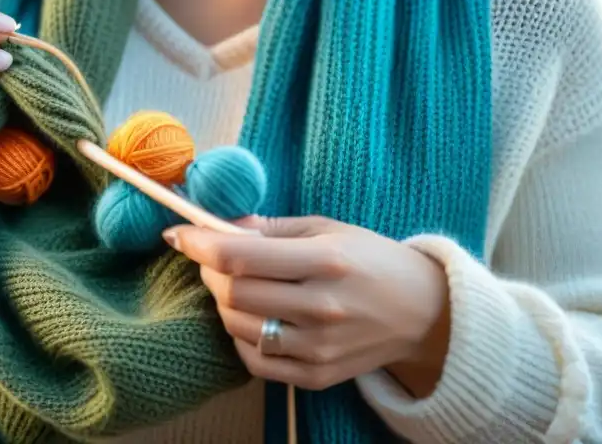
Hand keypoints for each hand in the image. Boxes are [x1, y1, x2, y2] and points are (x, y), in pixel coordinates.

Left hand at [162, 216, 451, 397]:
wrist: (424, 314)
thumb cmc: (371, 260)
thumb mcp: (327, 228)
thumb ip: (271, 228)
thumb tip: (218, 225)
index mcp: (326, 260)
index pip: (240, 256)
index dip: (198, 244)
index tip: (177, 233)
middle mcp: (321, 307)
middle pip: (233, 292)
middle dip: (208, 269)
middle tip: (211, 256)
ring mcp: (318, 348)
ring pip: (237, 326)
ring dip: (223, 301)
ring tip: (237, 284)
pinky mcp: (316, 377)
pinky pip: (254, 360)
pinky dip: (239, 336)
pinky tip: (252, 316)